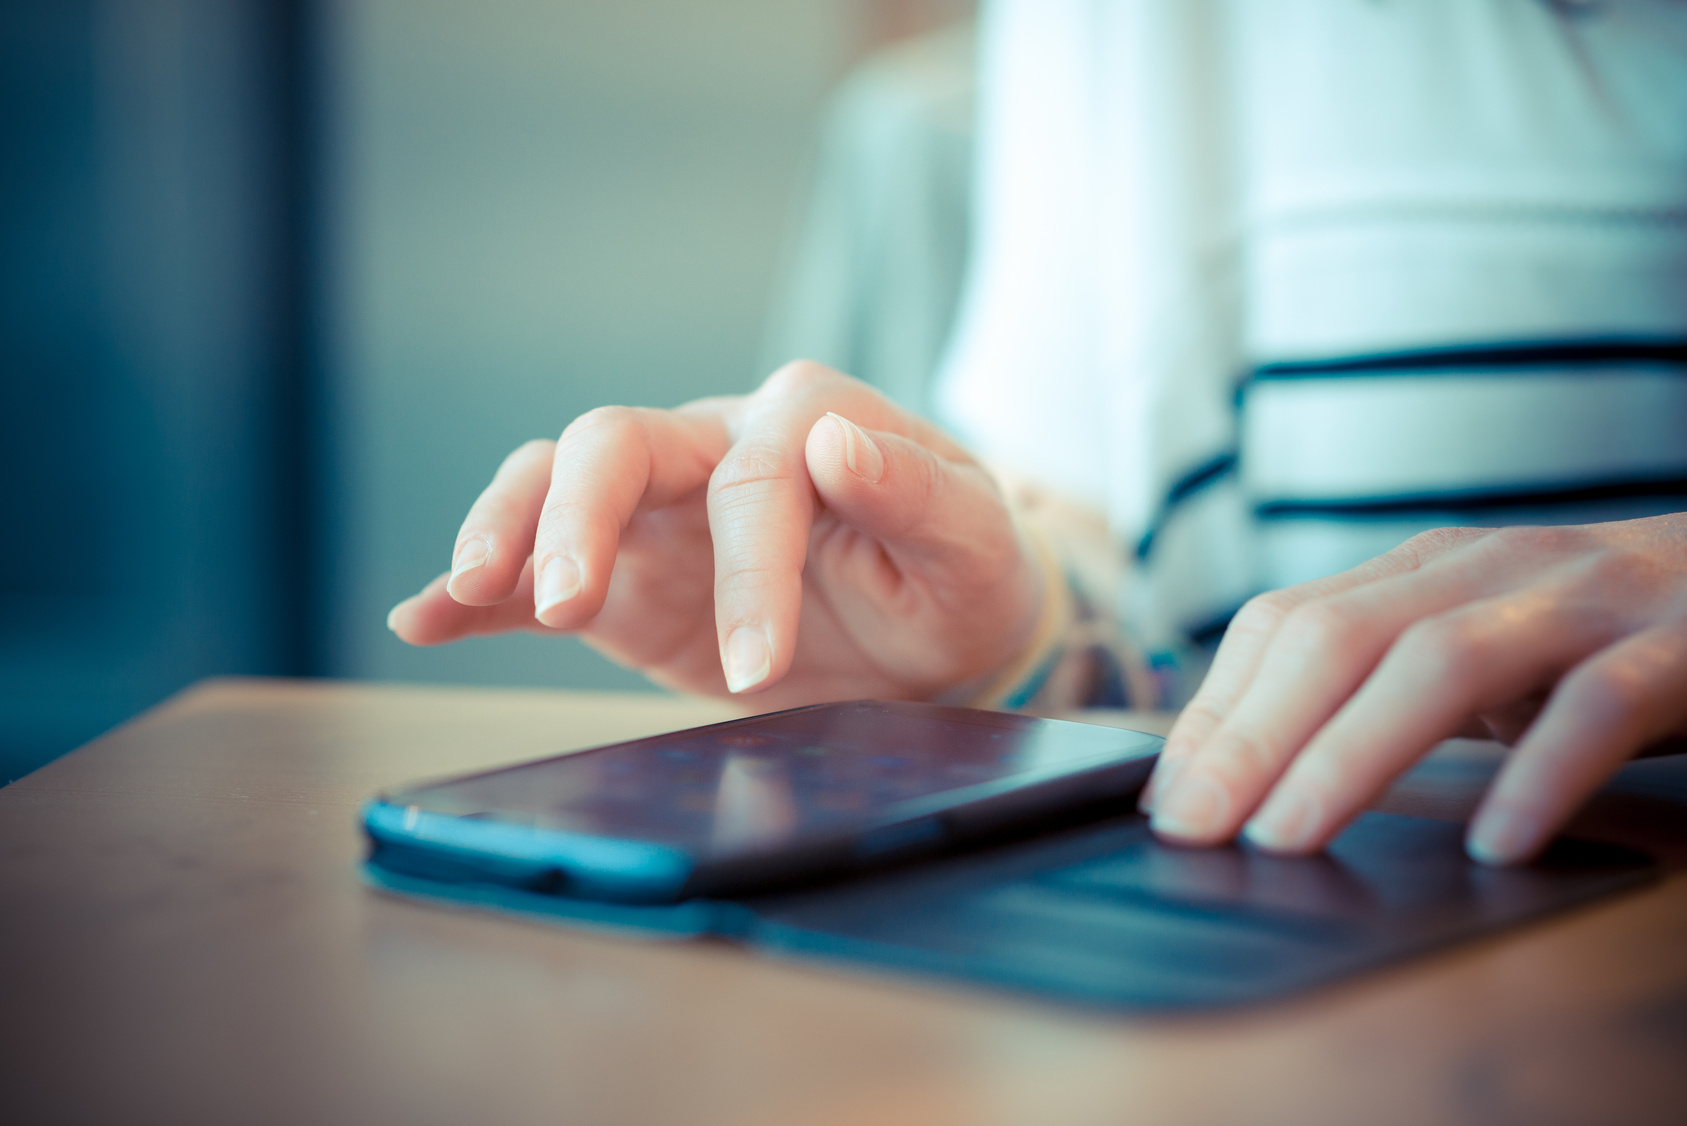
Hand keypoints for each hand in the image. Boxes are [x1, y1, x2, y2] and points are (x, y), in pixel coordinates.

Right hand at [386, 362, 1046, 709]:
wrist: (934, 629)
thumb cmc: (956, 575)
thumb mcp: (969, 541)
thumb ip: (915, 491)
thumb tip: (838, 444)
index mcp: (803, 420)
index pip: (750, 474)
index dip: (748, 566)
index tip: (757, 663)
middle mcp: (714, 446)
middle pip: (616, 441)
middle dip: (584, 516)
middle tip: (575, 605)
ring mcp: (659, 510)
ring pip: (554, 481)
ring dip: (510, 529)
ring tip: (472, 587)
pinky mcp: (625, 578)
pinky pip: (535, 572)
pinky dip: (476, 592)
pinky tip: (424, 620)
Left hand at [1141, 514, 1686, 864]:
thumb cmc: (1601, 633)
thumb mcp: (1477, 646)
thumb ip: (1382, 686)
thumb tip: (1250, 774)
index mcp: (1427, 567)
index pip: (1284, 622)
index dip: (1216, 709)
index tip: (1167, 798)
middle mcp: (1491, 568)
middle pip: (1338, 638)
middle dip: (1252, 737)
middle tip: (1198, 827)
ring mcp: (1584, 601)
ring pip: (1442, 662)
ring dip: (1351, 753)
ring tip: (1291, 834)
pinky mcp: (1681, 647)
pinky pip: (1599, 705)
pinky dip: (1540, 772)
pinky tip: (1496, 841)